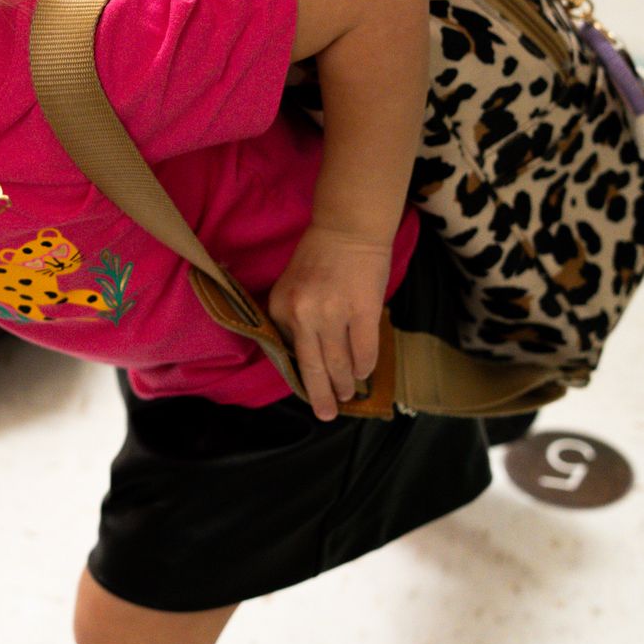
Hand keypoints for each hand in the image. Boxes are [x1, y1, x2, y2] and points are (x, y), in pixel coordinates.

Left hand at [265, 226, 391, 421]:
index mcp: (280, 307)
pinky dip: (364, 366)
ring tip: (349, 395)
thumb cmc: (319, 257)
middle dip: (320, 395)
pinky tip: (364, 373)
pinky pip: (364, 351)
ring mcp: (333, 314)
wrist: (347, 229)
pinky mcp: (362, 312)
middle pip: (312, 367)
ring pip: (339, 363)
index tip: (308, 389)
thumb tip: (304, 356)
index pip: (288, 352)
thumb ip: (293, 318)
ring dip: (344, 384)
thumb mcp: (291, 286)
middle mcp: (302, 314)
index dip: (300, 373)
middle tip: (327, 414)